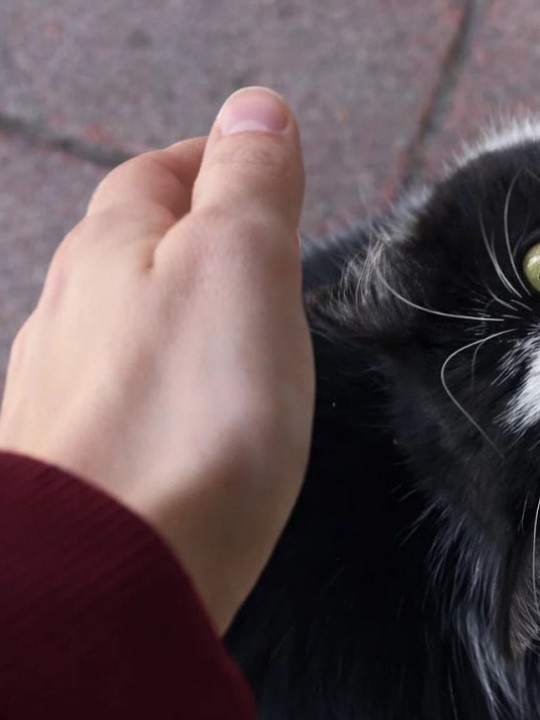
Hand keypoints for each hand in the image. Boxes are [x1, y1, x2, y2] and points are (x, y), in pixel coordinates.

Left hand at [0, 87, 312, 631]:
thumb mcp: (243, 267)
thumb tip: (255, 109)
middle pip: (127, 247)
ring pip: (117, 324)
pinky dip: (158, 384)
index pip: (156, 172)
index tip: (262, 167)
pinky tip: (186, 417)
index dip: (214, 160)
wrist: (114, 579)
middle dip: (190, 234)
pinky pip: (118, 397)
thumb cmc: (190, 423)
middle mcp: (68, 315)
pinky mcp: (73, 467)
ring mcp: (61, 395)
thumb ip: (249, 184)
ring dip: (171, 311)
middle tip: (257, 246)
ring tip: (232, 330)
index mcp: (112, 250)